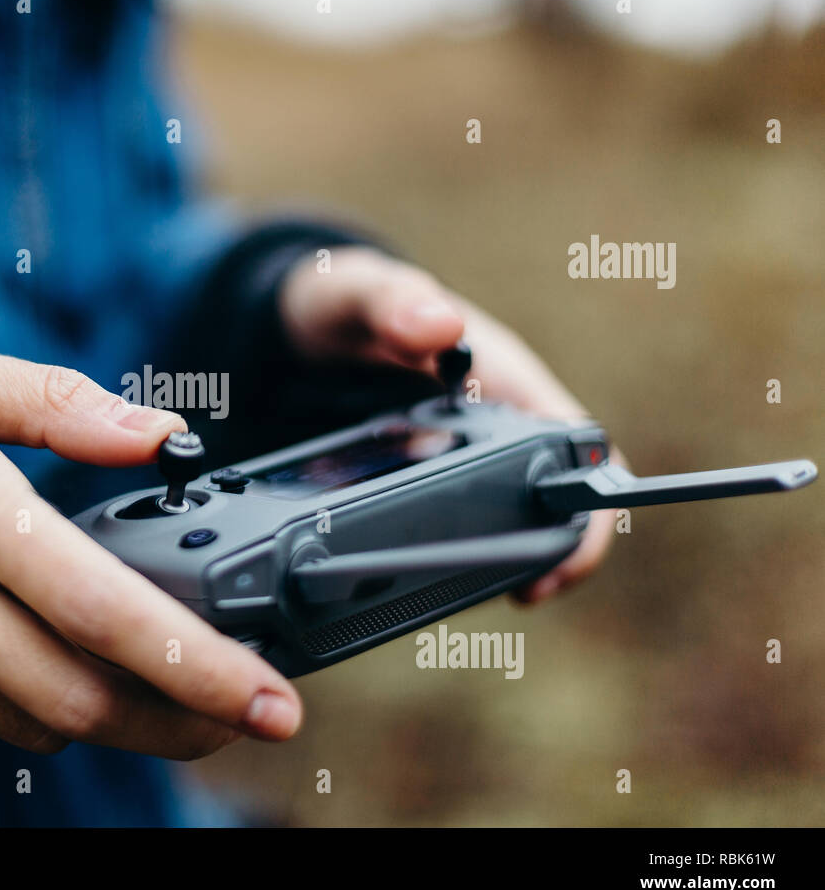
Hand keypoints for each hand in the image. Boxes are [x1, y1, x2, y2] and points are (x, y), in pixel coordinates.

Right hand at [0, 337, 301, 757]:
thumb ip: (57, 402)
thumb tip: (162, 434)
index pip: (94, 602)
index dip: (195, 662)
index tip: (269, 696)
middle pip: (74, 694)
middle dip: (177, 718)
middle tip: (240, 713)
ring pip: (27, 719)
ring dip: (107, 714)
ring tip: (154, 682)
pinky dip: (22, 701)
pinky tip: (34, 655)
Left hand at [278, 246, 615, 602]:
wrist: (296, 323)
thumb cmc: (342, 303)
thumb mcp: (354, 296)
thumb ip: (391, 303)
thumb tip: (442, 325)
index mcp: (500, 375)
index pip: (581, 443)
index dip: (594, 503)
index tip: (567, 554)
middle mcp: (495, 417)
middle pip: (561, 491)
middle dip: (560, 547)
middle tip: (527, 593)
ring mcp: (462, 449)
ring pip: (515, 512)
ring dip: (513, 554)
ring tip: (480, 592)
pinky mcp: (427, 472)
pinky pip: (460, 518)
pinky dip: (459, 548)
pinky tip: (433, 574)